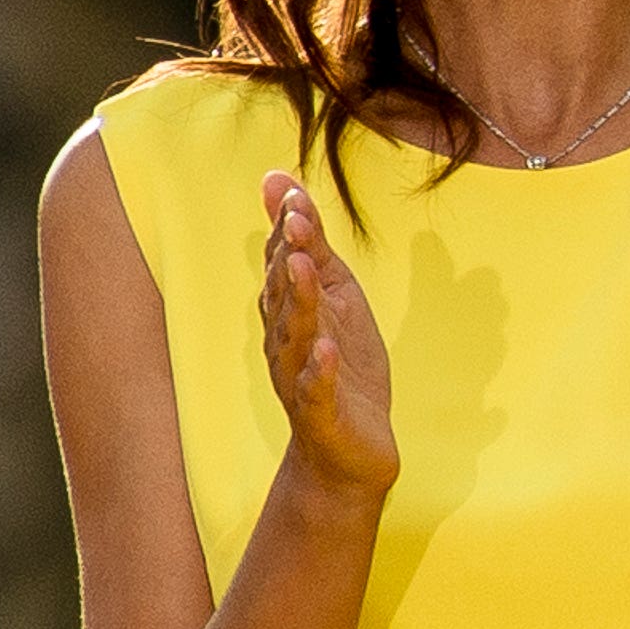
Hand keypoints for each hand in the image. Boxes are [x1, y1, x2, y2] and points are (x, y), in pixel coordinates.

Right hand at [257, 171, 399, 498]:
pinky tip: (326, 349)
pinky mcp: (321, 413)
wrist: (351, 446)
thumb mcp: (334, 295)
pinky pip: (316, 390)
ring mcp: (300, 377)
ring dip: (299, 301)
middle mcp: (286, 342)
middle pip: (281, 295)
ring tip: (304, 266)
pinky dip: (319, 370)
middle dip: (287, 256)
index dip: (287, 229)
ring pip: (295, 336)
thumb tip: (278, 181)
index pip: (282, 264)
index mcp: (290, 312)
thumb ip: (310, 242)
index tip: (292, 192)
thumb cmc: (340, 363)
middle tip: (295, 219)